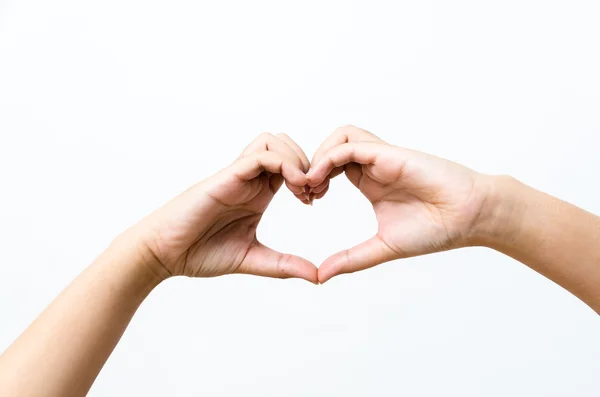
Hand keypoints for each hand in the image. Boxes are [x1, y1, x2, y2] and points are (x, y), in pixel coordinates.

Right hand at [126, 133, 317, 282]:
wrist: (164, 254)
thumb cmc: (200, 253)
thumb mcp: (252, 259)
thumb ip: (283, 265)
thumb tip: (317, 277)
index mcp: (257, 193)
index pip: (290, 166)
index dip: (310, 177)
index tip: (315, 200)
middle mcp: (249, 179)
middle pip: (285, 145)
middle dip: (308, 162)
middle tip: (314, 192)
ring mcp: (237, 176)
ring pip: (273, 141)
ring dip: (296, 158)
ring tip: (303, 188)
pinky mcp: (226, 177)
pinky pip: (259, 155)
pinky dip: (283, 163)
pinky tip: (293, 187)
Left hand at [307, 125, 489, 282]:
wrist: (470, 218)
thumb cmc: (435, 230)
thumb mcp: (382, 247)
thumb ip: (351, 259)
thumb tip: (320, 276)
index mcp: (370, 182)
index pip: (331, 167)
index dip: (313, 180)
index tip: (306, 201)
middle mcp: (374, 166)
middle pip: (331, 147)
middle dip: (310, 165)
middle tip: (303, 193)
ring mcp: (382, 158)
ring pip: (341, 137)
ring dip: (319, 155)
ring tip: (311, 184)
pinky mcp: (390, 154)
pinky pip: (352, 144)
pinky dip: (329, 157)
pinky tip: (321, 180)